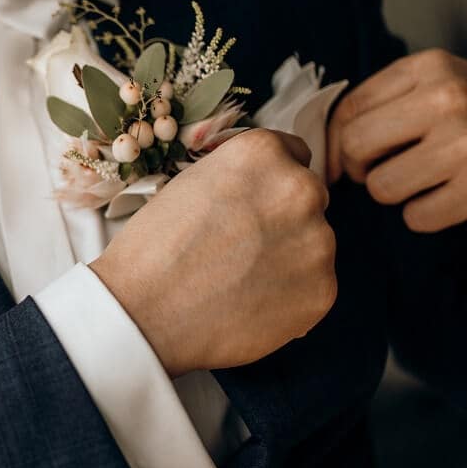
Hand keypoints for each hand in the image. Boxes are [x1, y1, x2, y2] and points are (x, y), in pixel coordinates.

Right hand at [89, 129, 337, 376]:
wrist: (142, 314)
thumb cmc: (152, 251)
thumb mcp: (190, 185)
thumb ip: (238, 179)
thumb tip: (259, 193)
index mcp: (264, 154)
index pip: (293, 153)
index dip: (268, 182)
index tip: (252, 204)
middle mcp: (300, 189)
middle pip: (307, 199)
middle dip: (281, 219)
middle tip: (241, 248)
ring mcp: (318, 242)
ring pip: (313, 245)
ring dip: (288, 258)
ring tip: (240, 281)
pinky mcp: (323, 290)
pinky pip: (314, 287)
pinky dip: (290, 296)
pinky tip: (251, 304)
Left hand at [326, 49, 466, 232]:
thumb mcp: (437, 83)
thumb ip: (381, 102)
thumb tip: (321, 147)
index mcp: (429, 69)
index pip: (348, 111)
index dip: (337, 143)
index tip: (347, 159)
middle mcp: (449, 100)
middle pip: (356, 148)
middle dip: (360, 169)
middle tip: (384, 170)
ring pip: (382, 187)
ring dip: (395, 193)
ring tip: (424, 180)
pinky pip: (416, 217)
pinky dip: (425, 214)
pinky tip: (448, 196)